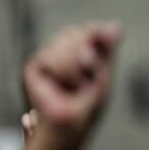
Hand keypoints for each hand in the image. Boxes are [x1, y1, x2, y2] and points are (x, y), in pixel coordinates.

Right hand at [23, 22, 120, 149]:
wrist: (70, 124)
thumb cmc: (88, 106)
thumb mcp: (103, 74)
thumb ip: (106, 49)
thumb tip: (115, 25)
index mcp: (78, 55)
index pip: (87, 31)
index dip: (96, 32)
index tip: (109, 34)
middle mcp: (61, 54)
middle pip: (74, 32)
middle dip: (87, 53)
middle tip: (89, 71)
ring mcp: (47, 60)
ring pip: (62, 43)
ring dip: (75, 67)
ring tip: (75, 85)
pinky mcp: (33, 68)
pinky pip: (50, 58)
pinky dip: (62, 73)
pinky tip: (61, 86)